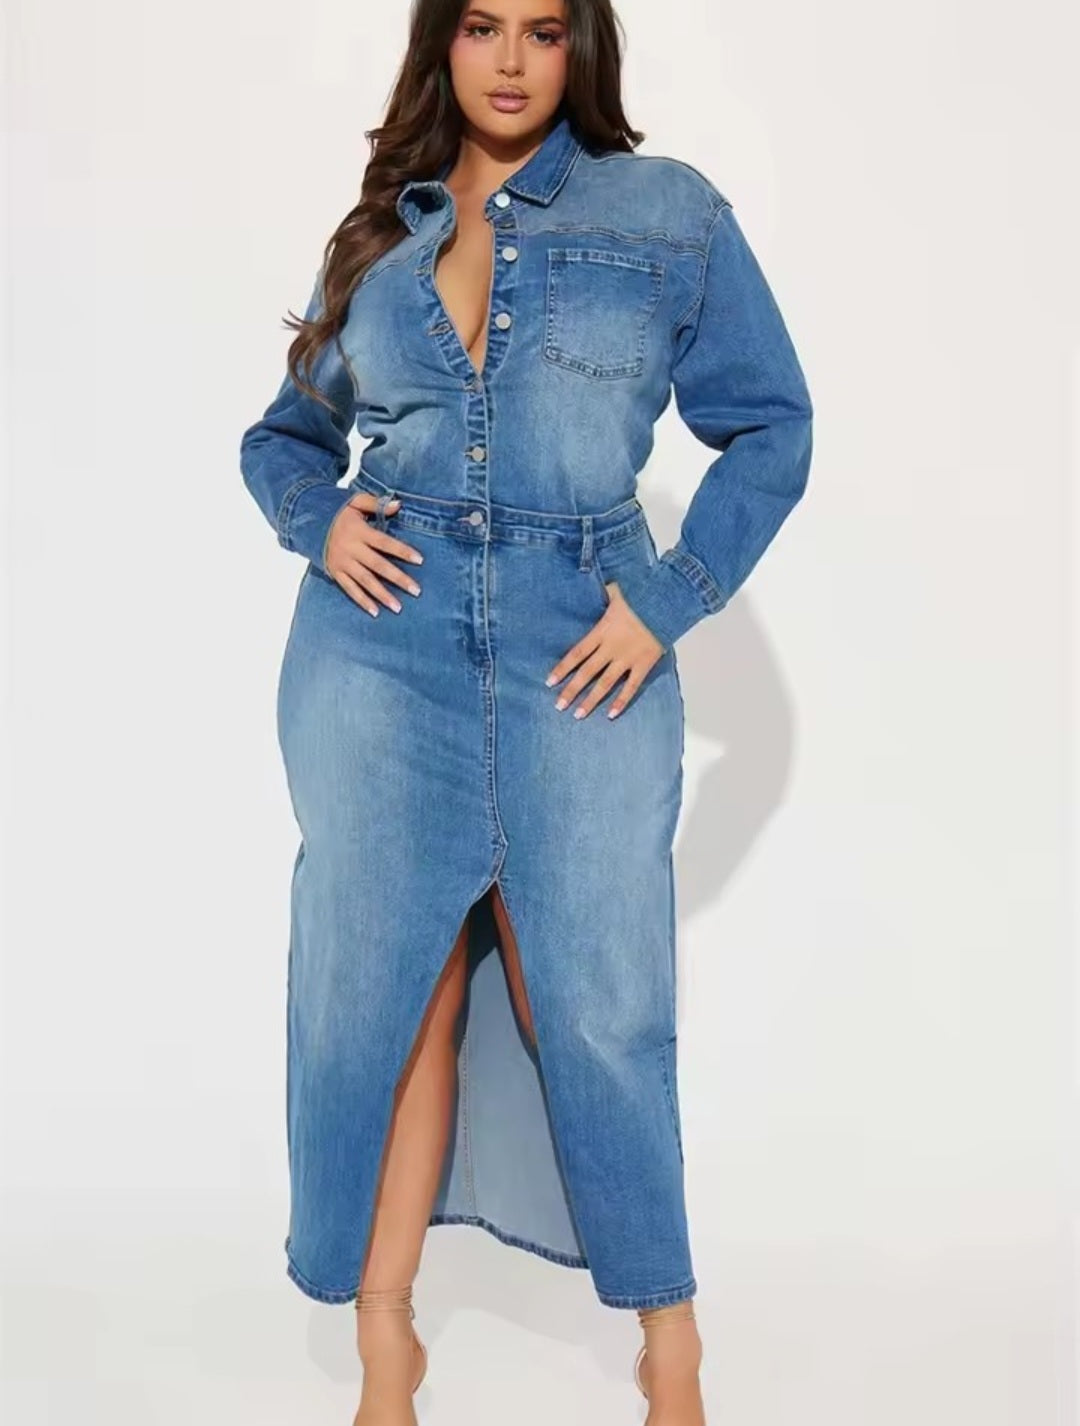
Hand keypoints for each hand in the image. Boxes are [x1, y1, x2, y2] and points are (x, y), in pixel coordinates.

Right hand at [324, 493, 423, 616]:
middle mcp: (351, 549)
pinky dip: (362, 601)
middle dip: (398, 578)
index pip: (384, 542)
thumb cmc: (337, 511)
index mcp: (359, 531)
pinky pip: (349, 589)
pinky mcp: (335, 572)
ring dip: (382, 595)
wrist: (307, 521)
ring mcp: (342, 563)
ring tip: (398, 607)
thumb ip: (375, 503)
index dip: (402, 551)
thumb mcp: (354, 501)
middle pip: (378, 566)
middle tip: (416, 591)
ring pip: (365, 581)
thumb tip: (398, 504)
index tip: (420, 560)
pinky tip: (375, 612)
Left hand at [546, 581, 663, 719]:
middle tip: (559, 706)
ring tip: (578, 715)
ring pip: (604, 684)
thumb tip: (598, 588)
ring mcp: (627, 659)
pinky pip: (631, 687)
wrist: (666, 604)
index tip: (549, 682)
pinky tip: (611, 715)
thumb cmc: (641, 596)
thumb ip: (603, 595)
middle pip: (586, 673)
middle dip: (571, 690)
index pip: (576, 654)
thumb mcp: (616, 592)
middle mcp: (611, 648)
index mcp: (601, 632)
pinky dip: (621, 701)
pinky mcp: (643, 665)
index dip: (562, 669)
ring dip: (590, 700)